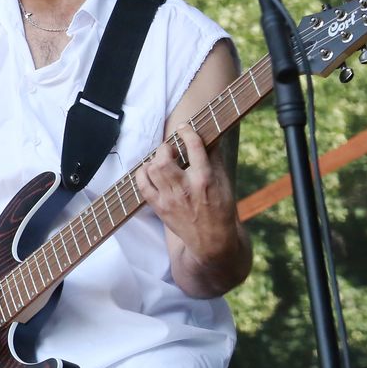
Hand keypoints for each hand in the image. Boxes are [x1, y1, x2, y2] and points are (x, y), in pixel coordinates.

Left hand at [135, 124, 236, 260]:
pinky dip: (142, 174)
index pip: (194, 147)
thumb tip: (208, 136)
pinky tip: (150, 171)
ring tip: (162, 160)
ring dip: (155, 159)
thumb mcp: (224, 182)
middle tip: (171, 150)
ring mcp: (170, 198)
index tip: (183, 127)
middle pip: (165, 158)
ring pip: (153, 169)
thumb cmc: (220, 208)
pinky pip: (142, 185)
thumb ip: (214, 159)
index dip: (187, 132)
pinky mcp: (159, 207)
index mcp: (206, 179)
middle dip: (166, 148)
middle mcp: (186, 188)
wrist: (211, 239)